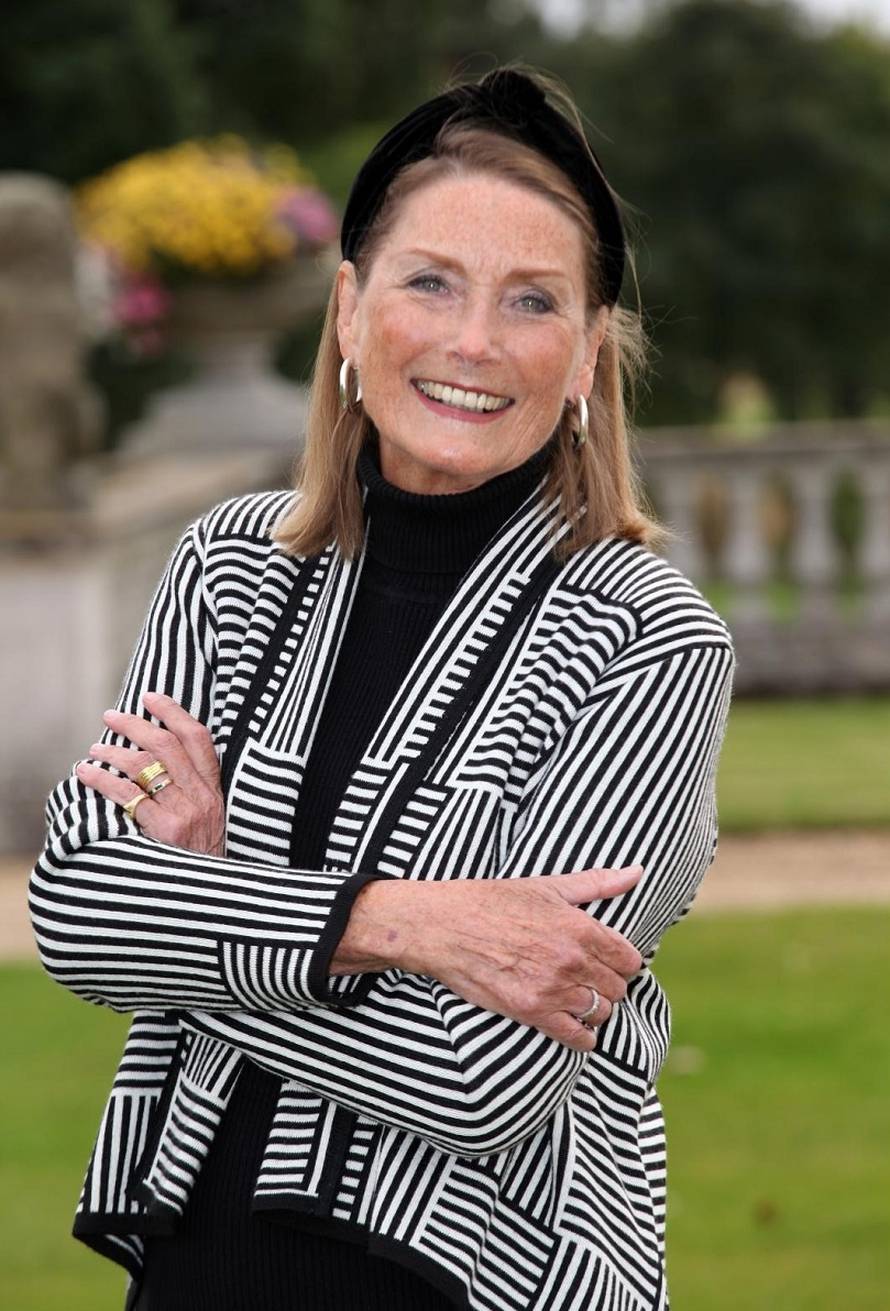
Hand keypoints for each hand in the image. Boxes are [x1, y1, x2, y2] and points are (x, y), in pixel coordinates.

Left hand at [75, 691, 224, 856]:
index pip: (198, 738)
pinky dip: (103, 780)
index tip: (151, 697)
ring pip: (144, 766)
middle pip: (165, 745)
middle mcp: (202, 796)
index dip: (174, 713)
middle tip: (110, 717)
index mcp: (214, 789)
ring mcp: (185, 812)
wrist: (209, 895)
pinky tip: (87, 774)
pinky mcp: (166, 830)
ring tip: (94, 749)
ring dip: (113, 753)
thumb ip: (191, 792)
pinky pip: (129, 796)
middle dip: (135, 725)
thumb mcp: (209, 820)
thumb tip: (153, 762)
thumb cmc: (201, 858)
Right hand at [336, 866, 644, 1052]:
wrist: (444, 926)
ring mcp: (552, 989)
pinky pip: (576, 1036)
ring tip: (581, 998)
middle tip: (594, 979)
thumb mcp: (546, 886)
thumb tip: (636, 871)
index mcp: (580, 928)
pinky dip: (583, 1035)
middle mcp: (572, 961)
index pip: (629, 959)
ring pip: (601, 1012)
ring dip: (596, 1007)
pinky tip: (577, 1026)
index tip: (612, 961)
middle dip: (610, 984)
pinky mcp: (531, 1012)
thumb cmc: (492, 900)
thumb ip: (596, 883)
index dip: (624, 961)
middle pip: (618, 988)